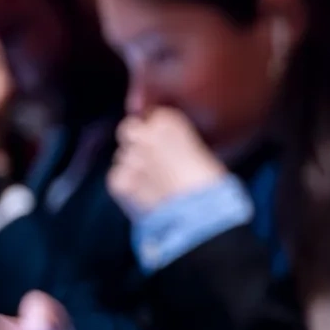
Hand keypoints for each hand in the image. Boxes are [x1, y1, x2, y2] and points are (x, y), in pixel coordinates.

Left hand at [108, 107, 227, 212]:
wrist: (202, 216)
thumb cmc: (213, 186)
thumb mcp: (203, 152)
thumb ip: (181, 142)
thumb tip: (175, 147)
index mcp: (168, 122)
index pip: (152, 114)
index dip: (157, 128)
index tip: (166, 140)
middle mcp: (144, 135)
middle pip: (128, 129)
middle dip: (136, 139)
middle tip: (152, 158)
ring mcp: (129, 158)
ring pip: (123, 156)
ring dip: (134, 166)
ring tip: (155, 184)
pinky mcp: (118, 181)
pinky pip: (117, 178)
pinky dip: (128, 186)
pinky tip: (147, 196)